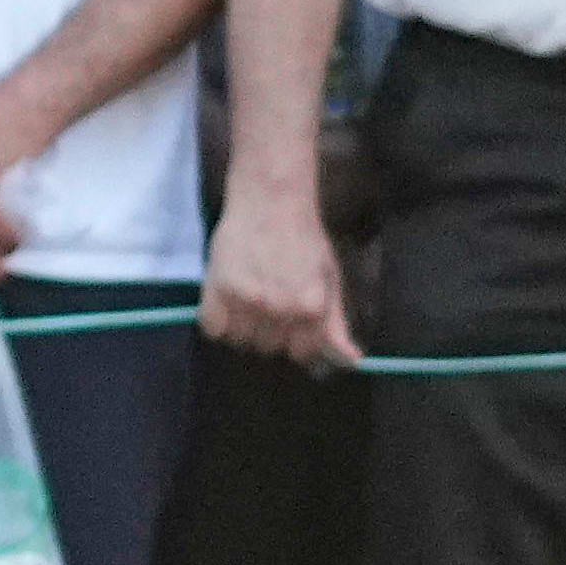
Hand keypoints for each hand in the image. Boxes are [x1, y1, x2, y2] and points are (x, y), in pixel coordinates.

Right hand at [200, 197, 361, 368]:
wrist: (270, 202)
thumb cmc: (305, 240)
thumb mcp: (329, 280)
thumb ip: (335, 324)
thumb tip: (351, 362)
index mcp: (311, 308)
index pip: (301, 352)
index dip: (297, 338)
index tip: (292, 319)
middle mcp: (279, 310)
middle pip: (269, 348)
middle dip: (271, 332)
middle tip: (270, 303)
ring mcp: (246, 302)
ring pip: (241, 341)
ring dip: (244, 327)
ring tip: (249, 301)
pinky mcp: (216, 292)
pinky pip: (214, 330)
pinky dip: (219, 321)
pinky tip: (228, 302)